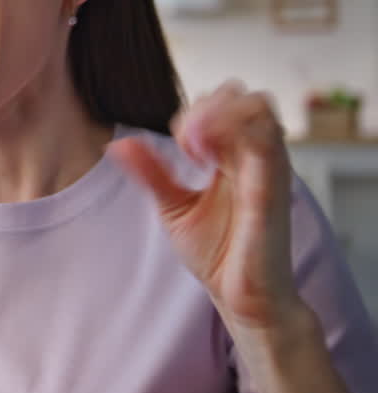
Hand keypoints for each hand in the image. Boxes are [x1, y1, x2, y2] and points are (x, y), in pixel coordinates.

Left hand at [108, 81, 304, 331]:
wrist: (241, 298)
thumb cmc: (218, 253)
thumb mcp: (173, 206)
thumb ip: (151, 173)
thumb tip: (118, 144)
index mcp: (235, 155)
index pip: (222, 102)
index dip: (194, 111)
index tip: (175, 145)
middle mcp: (256, 155)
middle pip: (242, 94)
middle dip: (204, 106)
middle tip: (183, 143)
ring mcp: (268, 167)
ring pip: (259, 106)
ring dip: (216, 114)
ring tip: (192, 148)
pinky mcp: (273, 187)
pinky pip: (267, 141)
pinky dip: (232, 135)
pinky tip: (203, 161)